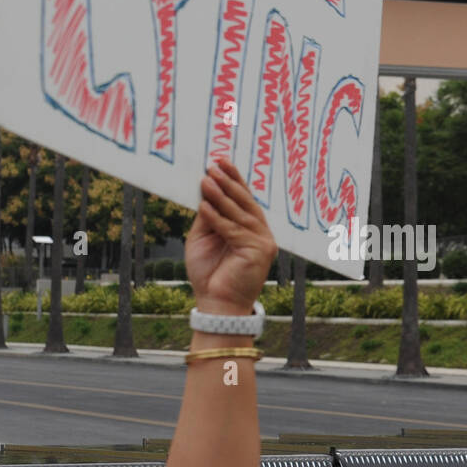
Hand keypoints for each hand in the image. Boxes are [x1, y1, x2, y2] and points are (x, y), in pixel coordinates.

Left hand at [186, 159, 277, 314]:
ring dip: (222, 196)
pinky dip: (217, 217)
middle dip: (230, 183)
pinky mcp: (259, 252)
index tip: (221, 162)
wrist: (216, 304)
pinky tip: (203, 206)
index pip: (244, 201)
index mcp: (252, 230)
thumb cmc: (209, 274)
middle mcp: (262, 235)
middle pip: (246, 203)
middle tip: (214, 165)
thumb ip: (208, 217)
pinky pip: (234, 230)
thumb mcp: (203, 238)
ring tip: (206, 179)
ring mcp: (263, 243)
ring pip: (240, 214)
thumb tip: (205, 190)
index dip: (234, 180)